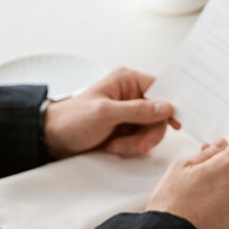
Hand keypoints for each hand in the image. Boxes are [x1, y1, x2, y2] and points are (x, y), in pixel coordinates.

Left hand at [42, 68, 178, 159]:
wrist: (52, 138)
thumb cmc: (72, 119)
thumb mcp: (105, 113)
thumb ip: (137, 110)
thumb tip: (166, 107)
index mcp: (127, 81)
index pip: (161, 89)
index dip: (170, 105)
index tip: (176, 123)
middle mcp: (131, 95)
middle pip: (158, 114)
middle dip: (148, 133)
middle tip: (140, 146)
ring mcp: (129, 113)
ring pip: (151, 130)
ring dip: (136, 143)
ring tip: (116, 146)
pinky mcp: (125, 129)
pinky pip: (141, 140)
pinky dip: (130, 147)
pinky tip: (114, 147)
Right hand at [146, 138, 228, 228]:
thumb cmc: (173, 207)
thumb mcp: (180, 168)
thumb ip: (205, 154)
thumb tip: (219, 147)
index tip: (221, 153)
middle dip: (222, 179)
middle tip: (198, 188)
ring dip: (224, 201)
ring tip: (199, 210)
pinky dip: (225, 221)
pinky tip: (206, 223)